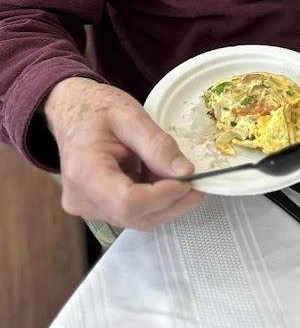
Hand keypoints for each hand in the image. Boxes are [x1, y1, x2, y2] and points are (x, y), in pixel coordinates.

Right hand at [44, 78, 202, 229]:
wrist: (73, 112)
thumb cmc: (97, 109)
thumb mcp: (131, 115)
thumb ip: (158, 144)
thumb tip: (185, 173)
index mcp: (85, 171)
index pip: (127, 202)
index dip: (162, 197)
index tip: (189, 182)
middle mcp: (82, 198)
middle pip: (134, 216)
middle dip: (171, 203)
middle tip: (197, 184)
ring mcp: (87, 207)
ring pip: (135, 218)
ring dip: (165, 202)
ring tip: (180, 178)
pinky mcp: (96, 208)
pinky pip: (130, 212)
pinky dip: (153, 200)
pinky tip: (162, 180)